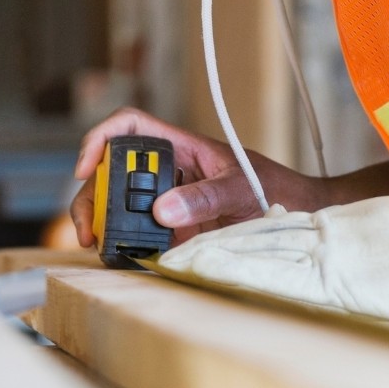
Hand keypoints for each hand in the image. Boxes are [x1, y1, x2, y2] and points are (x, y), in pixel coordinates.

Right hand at [68, 109, 388, 245]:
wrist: (302, 220)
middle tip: (89, 230)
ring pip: (120, 205)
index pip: (130, 127)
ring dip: (104, 224)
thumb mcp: (243, 189)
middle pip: (114, 173)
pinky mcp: (175, 231)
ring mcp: (170, 202)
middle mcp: (170, 172)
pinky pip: (140, 234)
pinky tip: (121, 260)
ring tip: (102, 247)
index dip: (101, 139)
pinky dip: (125, 247)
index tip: (87, 168)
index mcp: (182, 147)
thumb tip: (163, 210)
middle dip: (92, 197)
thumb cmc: (278, 191)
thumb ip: (206, 197)